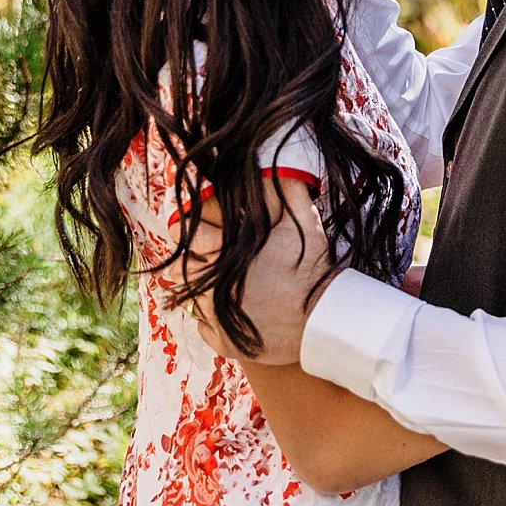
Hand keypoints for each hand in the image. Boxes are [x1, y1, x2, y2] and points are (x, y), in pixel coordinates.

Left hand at [190, 187, 336, 365]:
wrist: (325, 321)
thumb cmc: (312, 269)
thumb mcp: (302, 223)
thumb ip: (283, 190)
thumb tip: (271, 162)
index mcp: (227, 255)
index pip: (187, 236)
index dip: (186, 229)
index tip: (191, 228)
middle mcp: (214, 287)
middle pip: (181, 269)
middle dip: (191, 261)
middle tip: (209, 258)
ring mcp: (217, 318)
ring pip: (189, 299)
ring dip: (200, 290)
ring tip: (221, 284)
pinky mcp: (224, 343)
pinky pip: (203, 328)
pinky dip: (213, 320)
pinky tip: (232, 311)